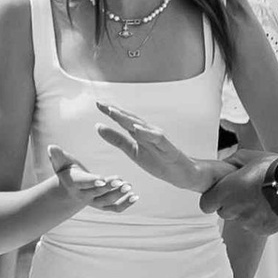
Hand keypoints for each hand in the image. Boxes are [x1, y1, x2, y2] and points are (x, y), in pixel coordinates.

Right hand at [45, 143, 132, 216]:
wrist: (70, 189)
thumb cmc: (67, 170)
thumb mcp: (61, 162)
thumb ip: (57, 155)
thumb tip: (51, 147)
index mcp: (75, 184)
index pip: (84, 183)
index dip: (93, 181)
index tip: (103, 178)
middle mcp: (84, 196)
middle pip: (98, 193)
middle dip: (110, 187)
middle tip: (122, 181)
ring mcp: (94, 202)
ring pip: (107, 202)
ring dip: (119, 195)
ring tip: (129, 186)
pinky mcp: (103, 206)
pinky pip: (115, 209)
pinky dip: (125, 204)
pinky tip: (135, 196)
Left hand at [94, 106, 215, 196]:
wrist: (181, 173)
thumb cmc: (158, 161)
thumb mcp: (133, 151)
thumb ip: (117, 139)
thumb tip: (98, 127)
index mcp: (139, 132)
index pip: (123, 119)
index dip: (110, 111)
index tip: (97, 104)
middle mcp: (148, 131)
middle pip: (130, 118)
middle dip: (115, 110)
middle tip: (101, 104)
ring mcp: (158, 138)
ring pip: (141, 125)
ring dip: (127, 118)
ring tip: (113, 112)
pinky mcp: (167, 147)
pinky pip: (156, 138)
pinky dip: (146, 132)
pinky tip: (136, 128)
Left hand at [201, 151, 277, 231]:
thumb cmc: (273, 168)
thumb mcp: (249, 156)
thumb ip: (232, 162)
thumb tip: (225, 165)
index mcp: (225, 193)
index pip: (205, 204)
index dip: (212, 198)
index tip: (220, 192)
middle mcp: (233, 211)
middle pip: (224, 212)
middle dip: (231, 203)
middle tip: (246, 191)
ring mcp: (248, 223)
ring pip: (241, 219)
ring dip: (247, 210)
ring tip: (263, 197)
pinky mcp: (263, 230)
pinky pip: (257, 225)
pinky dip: (261, 218)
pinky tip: (272, 205)